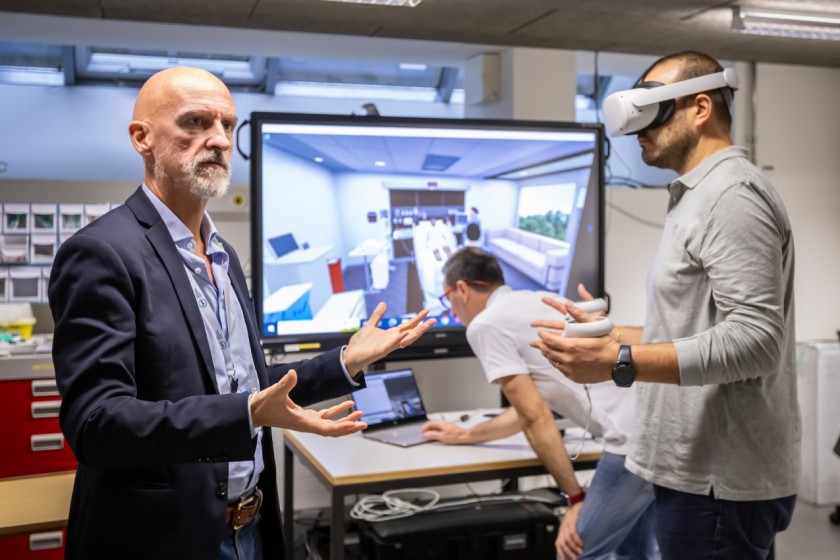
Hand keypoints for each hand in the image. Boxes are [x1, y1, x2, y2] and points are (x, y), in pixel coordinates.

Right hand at [251, 370, 366, 435]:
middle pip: (332, 430)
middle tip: (363, 423)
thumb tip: (294, 374)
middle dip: (348, 426)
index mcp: (302, 423)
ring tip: (360, 413)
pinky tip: (347, 405)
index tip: (354, 425)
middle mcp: (307, 425)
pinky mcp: (305, 416)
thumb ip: (285, 384)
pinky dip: (337, 411)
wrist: (254, 412)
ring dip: (345, 419)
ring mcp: (307, 421)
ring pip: (331, 423)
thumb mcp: (274, 393)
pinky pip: (325, 416)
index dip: (341, 427)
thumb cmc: (263, 405)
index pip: (326, 429)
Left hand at [343, 302, 435, 373]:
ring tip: (425, 325)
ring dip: (415, 333)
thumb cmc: (360, 344)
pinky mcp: (381, 351)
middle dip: (422, 327)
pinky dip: (398, 339)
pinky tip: (404, 333)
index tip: (426, 311)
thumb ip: (377, 316)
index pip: (408, 326)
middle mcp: (392, 340)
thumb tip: (383, 304)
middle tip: (433, 319)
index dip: (417, 319)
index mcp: (390, 334)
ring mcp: (388, 346)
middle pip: (411, 332)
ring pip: (405, 339)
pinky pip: (391, 345)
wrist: (350, 355)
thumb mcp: (370, 325)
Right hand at [421, 419, 467, 443]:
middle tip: (424, 433)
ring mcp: (446, 424)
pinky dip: (435, 430)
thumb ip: (433, 435)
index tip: (422, 432)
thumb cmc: (455, 436)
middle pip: (432, 423)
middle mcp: (443, 422)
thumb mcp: (442, 437)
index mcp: (440, 423)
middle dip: (427, 428)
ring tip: (429, 434)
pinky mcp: (449, 427)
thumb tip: (426, 434)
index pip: (429, 423)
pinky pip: (439, 427)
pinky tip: (436, 434)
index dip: (424, 427)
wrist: (464, 436)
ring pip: (436, 425)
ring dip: (431, 429)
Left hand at [530, 300, 617, 383]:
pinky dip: (556, 363)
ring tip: (542, 350)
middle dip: (540, 345)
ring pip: (553, 361)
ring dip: (547, 354)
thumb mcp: (594, 327)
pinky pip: (560, 370)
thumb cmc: (607, 345)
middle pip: (548, 351)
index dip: (543, 335)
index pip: (550, 340)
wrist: (617, 364)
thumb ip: (579, 314)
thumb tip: (567, 304)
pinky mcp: (574, 377)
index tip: (539, 332)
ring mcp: (571, 370)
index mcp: (571, 346)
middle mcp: (569, 359)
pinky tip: (555, 360)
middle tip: (535, 342)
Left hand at [556, 501, 584, 559]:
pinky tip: (581, 543)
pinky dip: (577, 539)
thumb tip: (575, 545)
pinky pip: (572, 532)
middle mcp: (563, 527)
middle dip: (568, 553)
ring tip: (581, 551)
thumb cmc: (576, 513)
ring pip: (567, 539)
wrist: (576, 500)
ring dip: (574, 547)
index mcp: (562, 529)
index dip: (560, 553)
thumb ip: (571, 533)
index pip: (558, 543)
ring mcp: (566, 523)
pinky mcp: (572, 520)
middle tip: (575, 558)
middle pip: (562, 543)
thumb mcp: (571, 524)